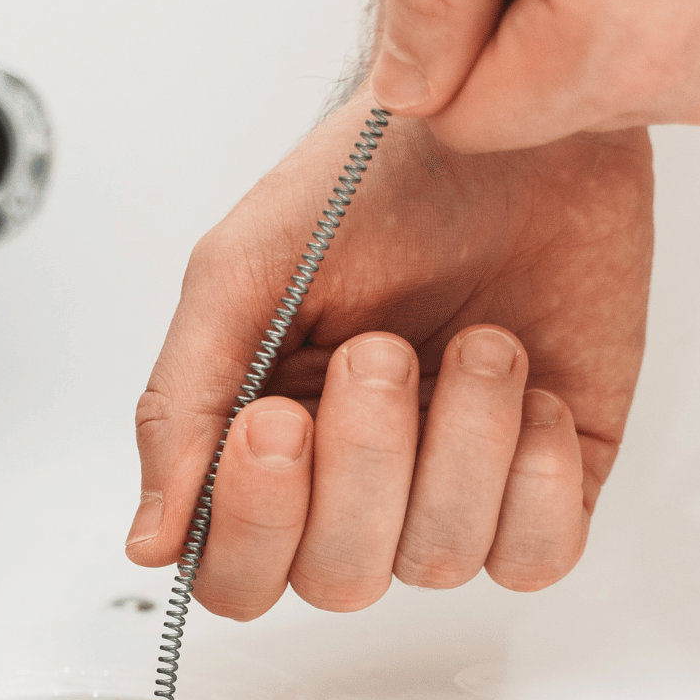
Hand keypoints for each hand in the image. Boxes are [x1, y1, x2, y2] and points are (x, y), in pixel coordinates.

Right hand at [127, 91, 651, 616]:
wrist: (508, 118)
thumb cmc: (371, 178)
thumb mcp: (239, 273)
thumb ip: (180, 406)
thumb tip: (150, 542)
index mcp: (265, 441)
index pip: (235, 573)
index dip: (254, 526)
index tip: (275, 421)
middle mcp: (355, 480)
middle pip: (336, 581)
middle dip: (364, 465)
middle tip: (381, 351)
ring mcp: (453, 484)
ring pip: (438, 561)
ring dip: (461, 441)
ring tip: (476, 341)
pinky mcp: (549, 476)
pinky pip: (539, 556)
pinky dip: (533, 474)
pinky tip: (529, 387)